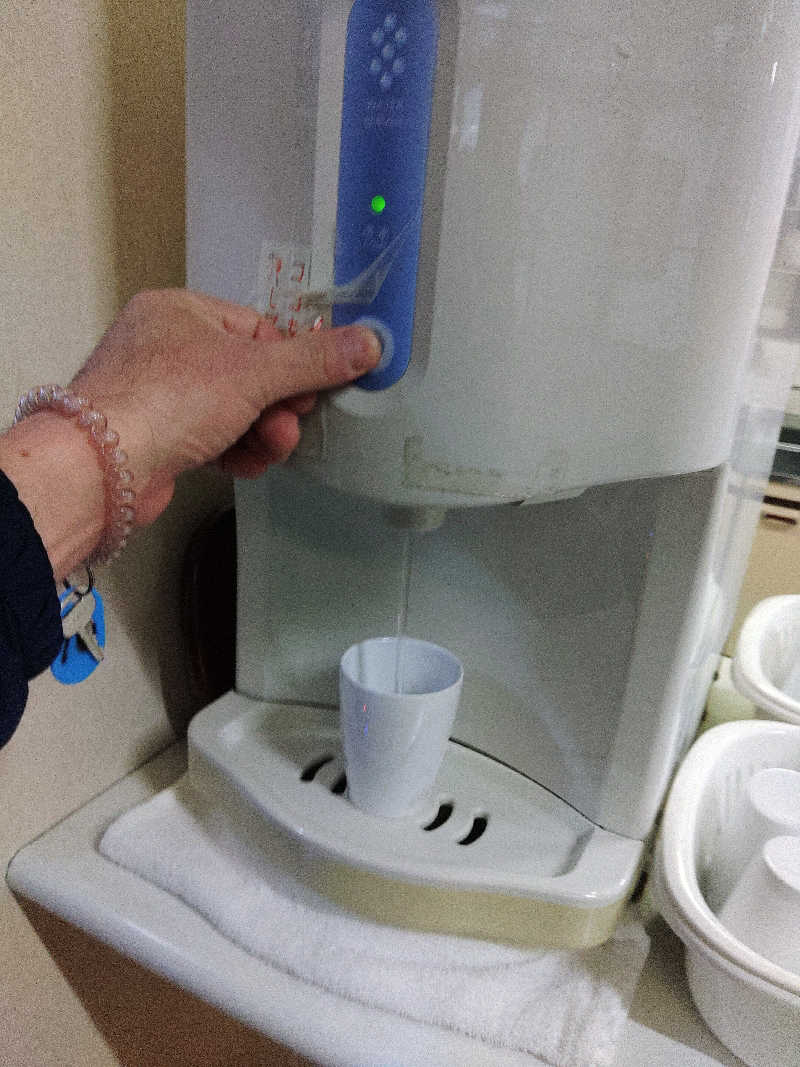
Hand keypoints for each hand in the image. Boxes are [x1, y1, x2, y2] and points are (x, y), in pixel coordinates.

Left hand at [70, 289, 380, 524]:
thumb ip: (315, 360)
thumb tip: (371, 343)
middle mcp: (165, 347)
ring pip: (233, 411)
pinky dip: (234, 452)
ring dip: (261, 434)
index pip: (257, 329)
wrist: (103, 468)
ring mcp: (159, 395)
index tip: (310, 390)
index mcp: (180, 311)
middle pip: (249, 374)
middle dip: (277, 407)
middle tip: (289, 426)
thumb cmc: (166, 400)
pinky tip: (242, 464)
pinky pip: (212, 438)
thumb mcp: (255, 372)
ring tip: (268, 449)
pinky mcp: (158, 438)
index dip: (289, 363)